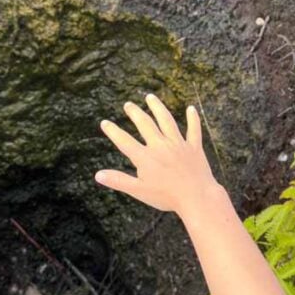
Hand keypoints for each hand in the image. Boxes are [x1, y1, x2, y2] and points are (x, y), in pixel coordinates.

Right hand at [95, 94, 220, 216]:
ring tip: (150, 97)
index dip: (113, 131)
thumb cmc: (166, 197)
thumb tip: (98, 175)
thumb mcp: (139, 191)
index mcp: (145, 157)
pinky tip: (191, 109)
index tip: (105, 122)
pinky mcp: (194, 147)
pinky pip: (193, 129)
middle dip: (135, 113)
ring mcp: (178, 144)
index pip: (124, 141)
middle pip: (145, 124)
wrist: (196, 197)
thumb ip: (118, 181)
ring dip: (157, 107)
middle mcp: (160, 146)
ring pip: (166, 120)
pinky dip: (193, 119)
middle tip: (128, 105)